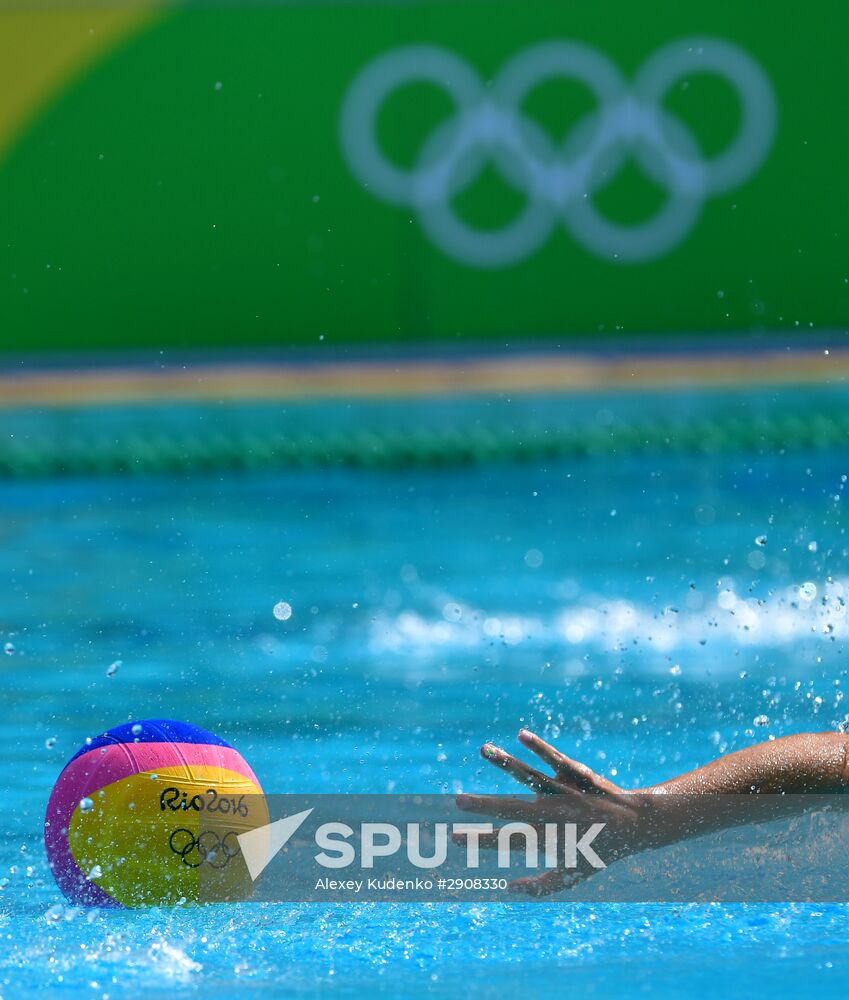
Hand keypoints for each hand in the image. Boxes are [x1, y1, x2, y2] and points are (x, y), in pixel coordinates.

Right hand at [455, 729, 642, 895]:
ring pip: (531, 777)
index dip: (480, 841)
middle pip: (513, 810)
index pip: (507, 842)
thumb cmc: (600, 852)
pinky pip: (555, 759)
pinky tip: (520, 734)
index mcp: (549, 840)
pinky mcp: (575, 774)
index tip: (453, 838)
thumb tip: (509, 889)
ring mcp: (565, 792)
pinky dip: (539, 747)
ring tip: (483, 750)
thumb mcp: (573, 877)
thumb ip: (540, 887)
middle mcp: (554, 815)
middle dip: (484, 806)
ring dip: (506, 763)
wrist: (636, 825)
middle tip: (457, 800)